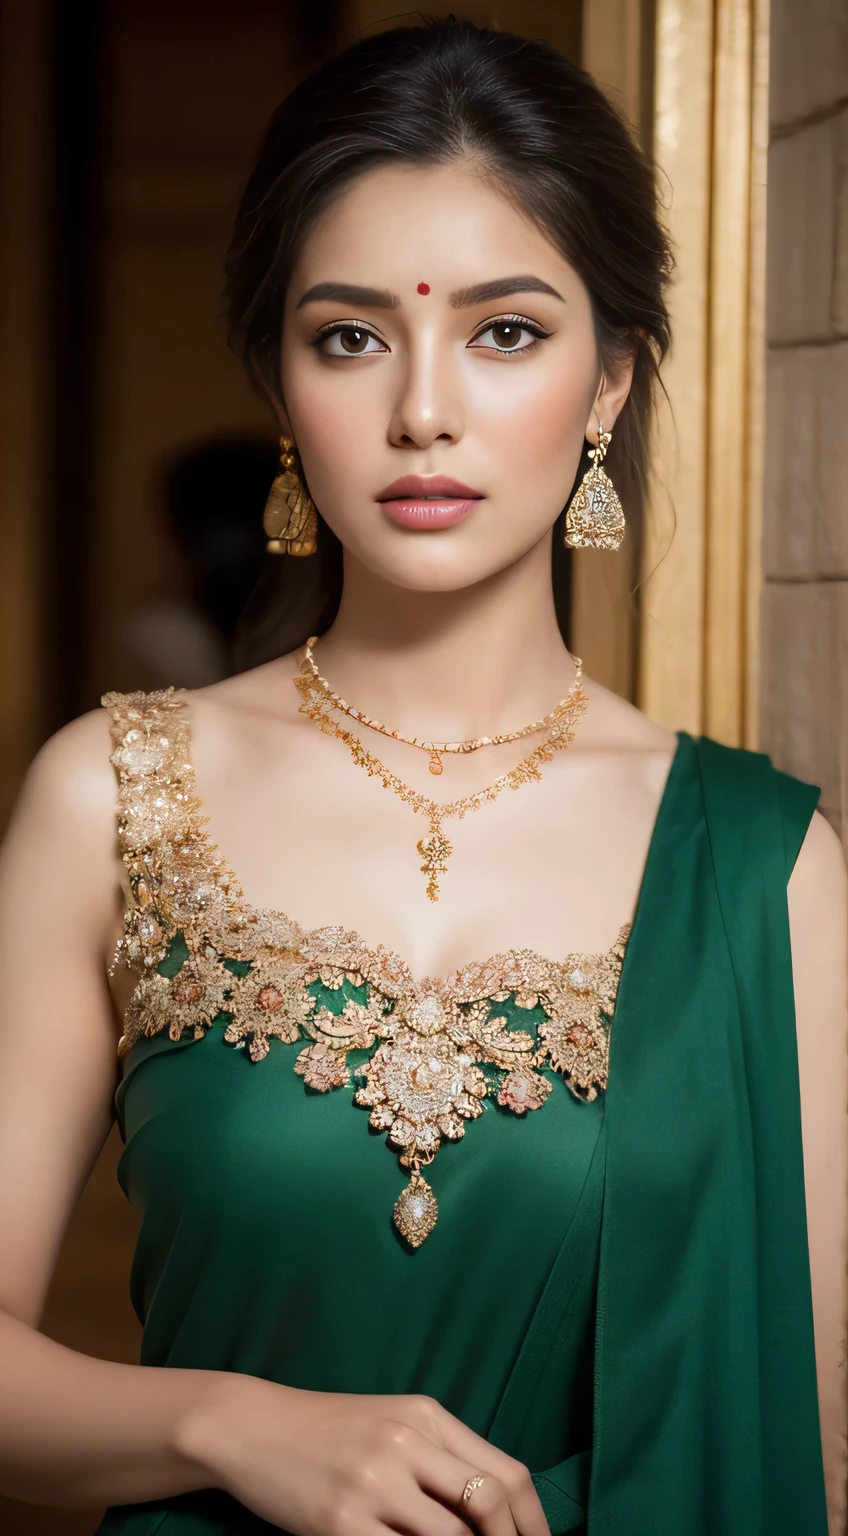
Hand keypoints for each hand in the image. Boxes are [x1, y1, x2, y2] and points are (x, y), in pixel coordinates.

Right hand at [179, 1376, 551, 1535]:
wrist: (252, 1426)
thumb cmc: (329, 1431)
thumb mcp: (393, 1424)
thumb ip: (441, 1458)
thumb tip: (496, 1515)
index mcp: (427, 1415)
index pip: (508, 1474)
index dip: (534, 1524)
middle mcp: (407, 1442)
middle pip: (489, 1504)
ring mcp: (374, 1482)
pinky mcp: (341, 1521)